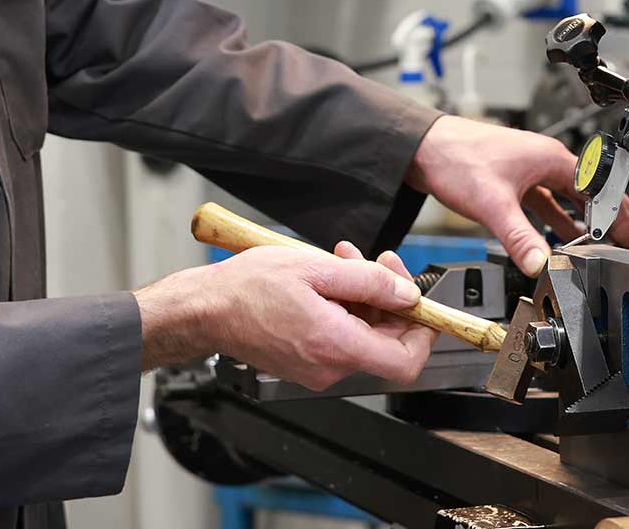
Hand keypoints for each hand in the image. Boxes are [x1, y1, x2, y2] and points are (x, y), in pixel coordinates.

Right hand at [136, 244, 435, 389]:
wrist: (205, 308)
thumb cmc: (249, 287)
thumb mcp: (317, 268)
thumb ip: (369, 282)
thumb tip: (407, 294)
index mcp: (337, 345)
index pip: (406, 360)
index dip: (422, 332)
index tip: (420, 303)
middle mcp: (330, 366)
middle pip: (386, 341)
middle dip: (388, 297)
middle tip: (377, 261)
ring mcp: (317, 368)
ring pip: (363, 334)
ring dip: (363, 295)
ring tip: (343, 260)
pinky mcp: (305, 362)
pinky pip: (341, 336)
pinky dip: (344, 307)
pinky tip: (328, 278)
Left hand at [406, 114, 628, 274]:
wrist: (423, 147)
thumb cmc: (456, 157)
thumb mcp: (493, 204)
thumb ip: (519, 237)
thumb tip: (541, 264)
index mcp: (552, 159)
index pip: (600, 191)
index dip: (623, 217)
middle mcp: (546, 161)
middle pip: (593, 194)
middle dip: (616, 220)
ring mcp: (531, 170)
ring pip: (571, 199)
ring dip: (589, 222)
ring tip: (609, 243)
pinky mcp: (515, 181)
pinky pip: (548, 203)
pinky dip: (560, 221)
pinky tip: (563, 238)